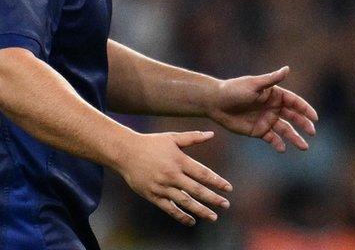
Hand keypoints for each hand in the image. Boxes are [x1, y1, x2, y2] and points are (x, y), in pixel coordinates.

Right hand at [113, 130, 232, 225]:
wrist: (125, 153)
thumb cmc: (151, 143)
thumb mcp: (172, 138)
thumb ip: (193, 138)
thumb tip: (212, 134)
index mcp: (179, 160)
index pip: (203, 173)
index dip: (217, 181)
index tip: (228, 188)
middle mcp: (172, 175)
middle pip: (197, 190)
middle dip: (213, 199)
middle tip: (226, 205)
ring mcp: (162, 187)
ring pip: (185, 202)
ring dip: (200, 210)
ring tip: (213, 217)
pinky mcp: (153, 195)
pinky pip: (169, 208)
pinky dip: (181, 216)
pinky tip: (192, 221)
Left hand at [206, 66, 317, 151]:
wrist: (216, 103)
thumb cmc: (234, 90)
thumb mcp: (254, 84)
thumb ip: (272, 79)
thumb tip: (287, 68)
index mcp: (275, 95)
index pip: (295, 102)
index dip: (306, 110)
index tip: (314, 118)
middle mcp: (273, 108)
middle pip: (293, 117)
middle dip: (304, 125)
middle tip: (313, 132)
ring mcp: (267, 120)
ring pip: (285, 130)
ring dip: (294, 138)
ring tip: (304, 147)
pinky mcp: (258, 131)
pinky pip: (271, 139)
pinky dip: (278, 144)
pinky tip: (282, 149)